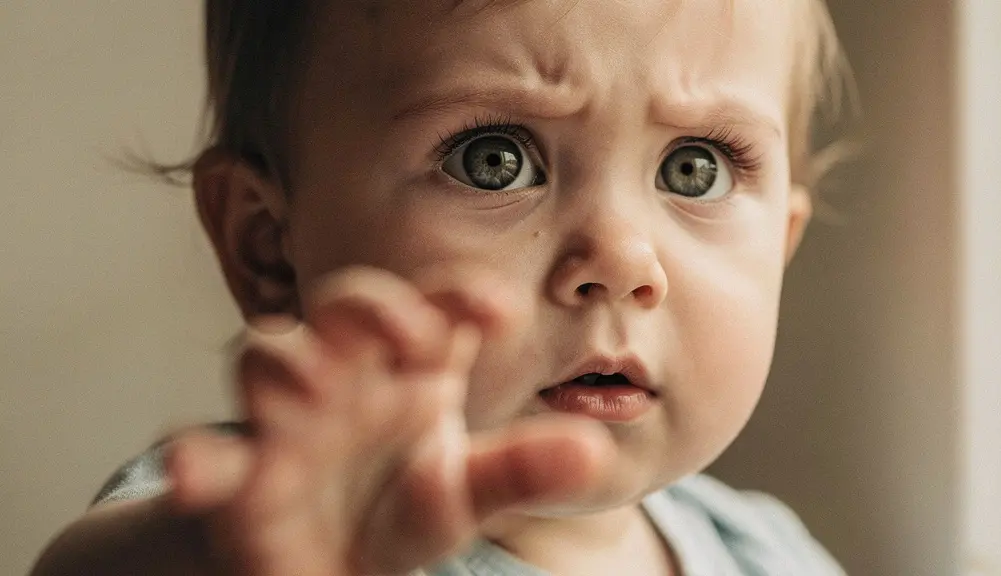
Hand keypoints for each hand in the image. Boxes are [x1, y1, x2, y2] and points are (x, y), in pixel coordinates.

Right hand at [163, 267, 613, 575]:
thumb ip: (522, 468)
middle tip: (411, 334)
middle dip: (371, 308)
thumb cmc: (393, 511)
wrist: (321, 565)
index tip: (499, 312)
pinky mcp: (242, 478)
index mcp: (406, 368)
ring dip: (286, 363)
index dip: (458, 297)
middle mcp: (346, 374)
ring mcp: (287, 419)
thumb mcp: (465, 492)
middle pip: (345, 307)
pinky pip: (211, 457)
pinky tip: (196, 476)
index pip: (432, 307)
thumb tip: (593, 449)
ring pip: (269, 357)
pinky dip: (199, 460)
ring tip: (312, 388)